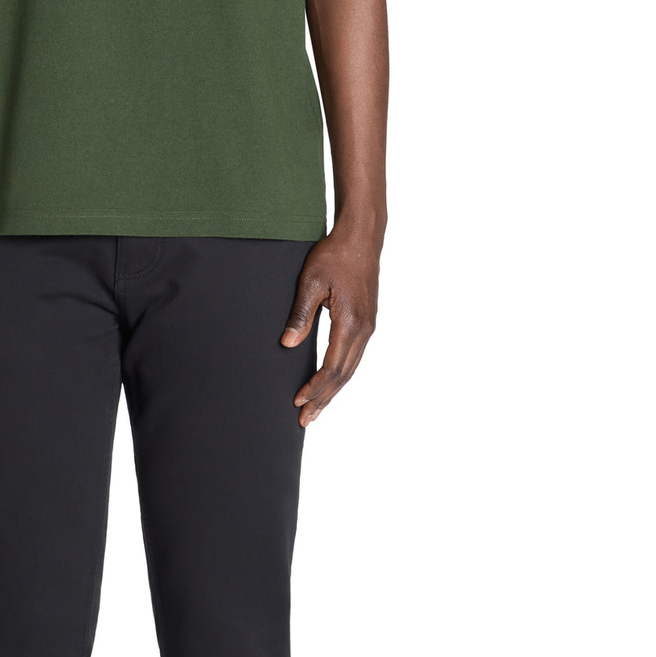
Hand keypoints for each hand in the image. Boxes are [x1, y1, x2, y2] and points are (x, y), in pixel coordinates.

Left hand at [280, 231, 380, 426]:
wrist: (362, 237)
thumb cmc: (334, 255)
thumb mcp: (311, 283)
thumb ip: (300, 315)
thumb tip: (287, 345)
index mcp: (350, 322)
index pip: (332, 367)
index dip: (315, 388)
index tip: (297, 402)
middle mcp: (364, 329)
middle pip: (344, 376)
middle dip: (323, 399)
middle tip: (304, 420)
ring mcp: (368, 326)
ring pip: (351, 369)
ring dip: (333, 391)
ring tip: (316, 409)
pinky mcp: (367, 321)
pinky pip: (354, 357)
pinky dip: (341, 375)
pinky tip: (330, 383)